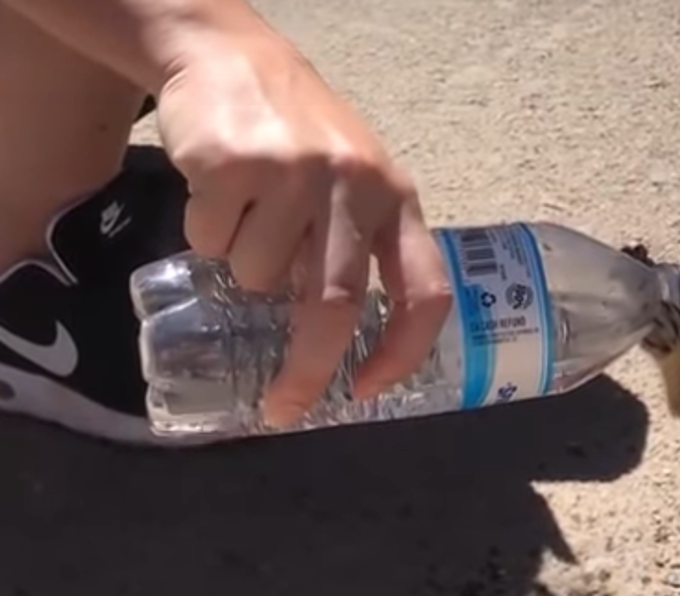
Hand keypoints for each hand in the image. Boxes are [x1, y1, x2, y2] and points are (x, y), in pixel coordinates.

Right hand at [155, 37, 451, 428]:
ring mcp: (295, 174)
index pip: (424, 290)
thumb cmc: (301, 135)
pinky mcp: (235, 164)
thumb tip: (339, 347)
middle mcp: (355, 186)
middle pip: (336, 305)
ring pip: (260, 277)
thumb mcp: (353, 184)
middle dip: (307, 368)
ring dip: (244, 269)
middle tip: (283, 406)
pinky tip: (219, 193)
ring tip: (248, 216)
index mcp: (396, 199)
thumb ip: (357, 248)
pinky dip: (206, 235)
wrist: (231, 56)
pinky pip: (210, 242)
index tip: (369, 389)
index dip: (404, 350)